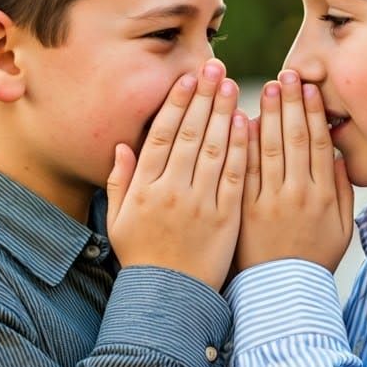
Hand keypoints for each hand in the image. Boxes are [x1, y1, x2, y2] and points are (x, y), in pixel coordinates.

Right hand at [106, 60, 248, 290]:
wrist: (170, 298)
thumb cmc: (142, 257)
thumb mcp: (119, 220)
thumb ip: (120, 181)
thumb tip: (122, 146)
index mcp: (145, 188)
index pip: (163, 135)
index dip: (177, 104)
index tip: (188, 79)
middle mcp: (172, 190)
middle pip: (191, 134)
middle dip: (204, 97)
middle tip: (217, 68)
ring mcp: (200, 203)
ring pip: (215, 149)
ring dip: (225, 113)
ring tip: (234, 86)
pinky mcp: (226, 217)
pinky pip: (236, 176)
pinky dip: (242, 148)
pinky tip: (247, 124)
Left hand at [236, 70, 353, 271]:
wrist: (282, 296)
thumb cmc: (313, 261)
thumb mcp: (342, 230)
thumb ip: (343, 193)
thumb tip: (341, 158)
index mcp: (324, 196)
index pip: (320, 144)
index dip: (315, 113)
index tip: (310, 89)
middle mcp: (298, 195)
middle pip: (296, 139)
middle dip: (291, 104)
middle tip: (286, 75)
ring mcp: (269, 202)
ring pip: (270, 149)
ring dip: (270, 114)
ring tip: (267, 87)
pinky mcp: (244, 211)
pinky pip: (243, 171)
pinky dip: (243, 144)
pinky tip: (241, 120)